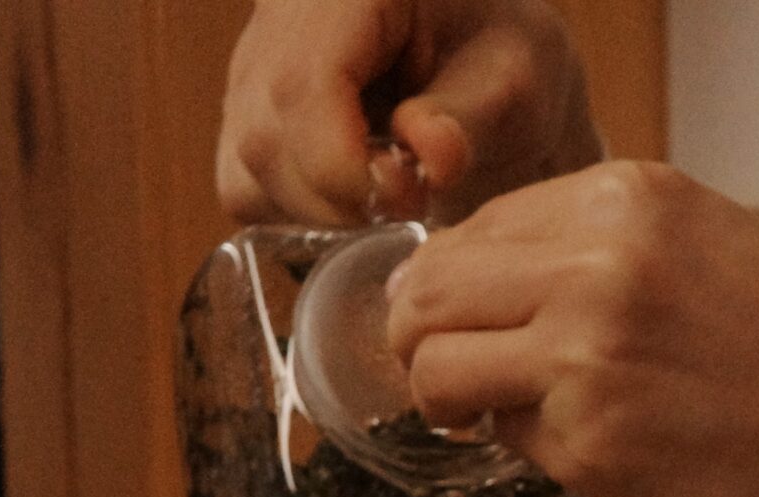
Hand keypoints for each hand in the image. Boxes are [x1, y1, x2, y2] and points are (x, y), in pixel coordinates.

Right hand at [218, 0, 602, 225]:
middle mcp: (281, 18)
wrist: (482, 49)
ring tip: (389, 197)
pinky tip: (359, 196)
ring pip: (244, 173)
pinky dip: (302, 216)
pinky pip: (246, 190)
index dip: (343, 165)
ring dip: (320, 215)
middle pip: (264, 139)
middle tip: (411, 204)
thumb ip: (469, 116)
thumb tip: (430, 157)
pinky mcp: (248, 113)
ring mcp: (253, 67)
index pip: (303, 86)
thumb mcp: (514, 75)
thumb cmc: (500, 50)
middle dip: (338, 201)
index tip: (406, 198)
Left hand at [384, 162, 758, 496]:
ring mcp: (583, 358)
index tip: (460, 317)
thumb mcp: (695, 238)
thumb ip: (587, 242)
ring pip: (436, 370)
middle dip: (421, 338)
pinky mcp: (587, 444)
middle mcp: (593, 268)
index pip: (469, 229)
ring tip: (491, 412)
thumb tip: (472, 274)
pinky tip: (585, 441)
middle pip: (428, 294)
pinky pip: (503, 439)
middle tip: (448, 370)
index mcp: (620, 201)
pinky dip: (525, 446)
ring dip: (448, 398)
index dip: (448, 281)